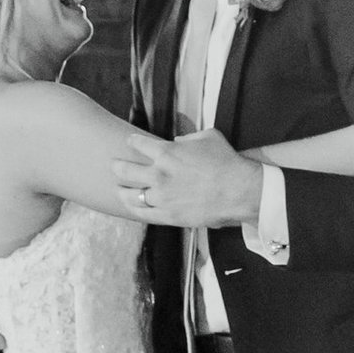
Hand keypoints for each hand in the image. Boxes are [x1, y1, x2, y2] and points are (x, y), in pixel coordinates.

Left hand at [110, 127, 265, 227]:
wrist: (239, 190)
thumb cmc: (226, 161)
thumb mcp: (208, 137)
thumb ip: (188, 137)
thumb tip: (178, 140)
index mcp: (167, 152)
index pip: (138, 144)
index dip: (132, 141)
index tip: (129, 142)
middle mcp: (159, 174)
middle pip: (125, 170)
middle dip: (117, 166)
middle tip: (114, 165)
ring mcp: (162, 196)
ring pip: (129, 194)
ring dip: (121, 190)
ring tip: (118, 189)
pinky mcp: (168, 215)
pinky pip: (143, 213)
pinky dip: (133, 209)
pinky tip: (130, 206)